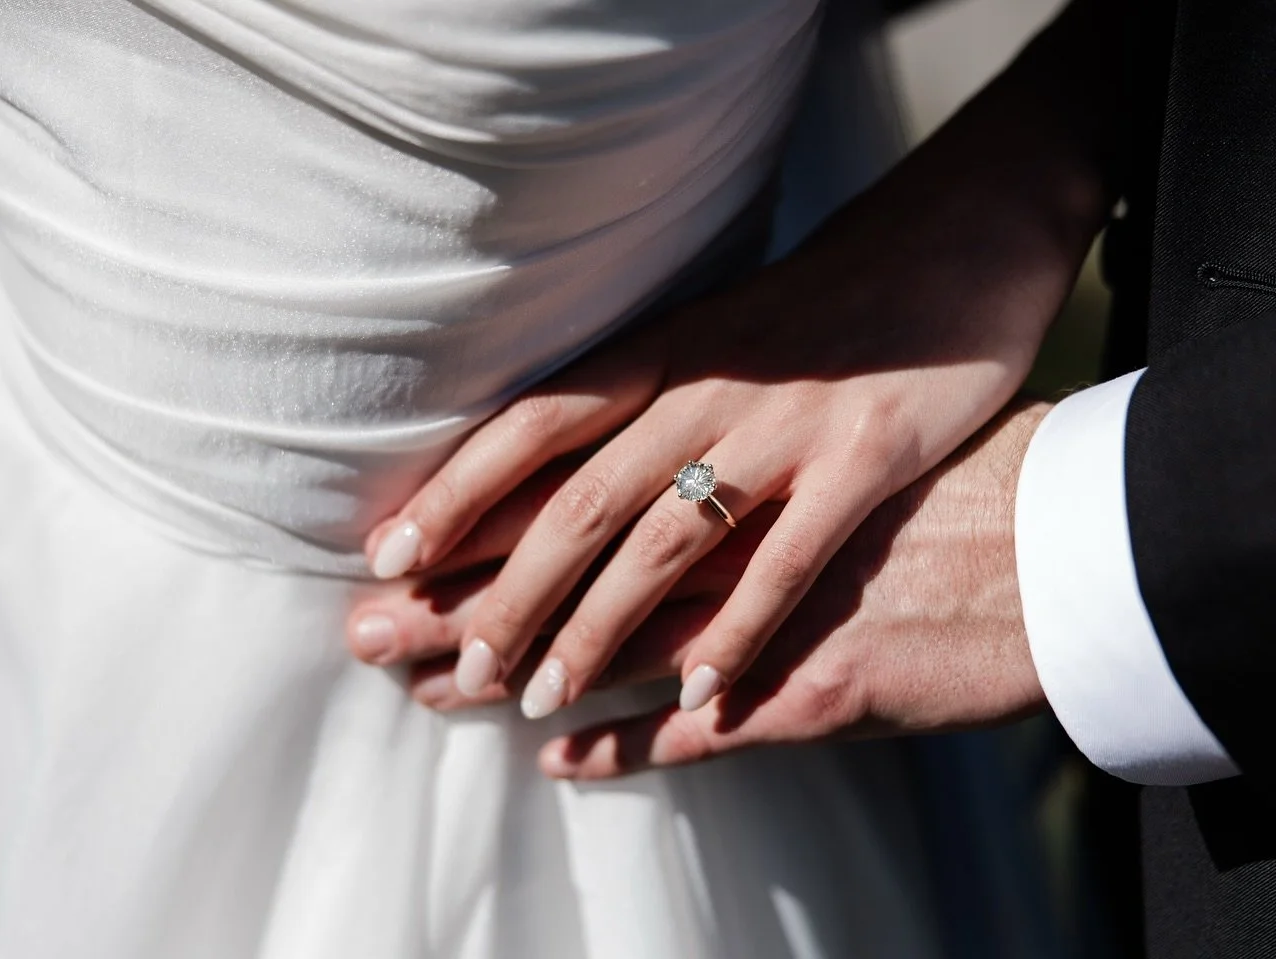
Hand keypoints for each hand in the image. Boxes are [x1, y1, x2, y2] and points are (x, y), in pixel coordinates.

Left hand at [362, 184, 1078, 720]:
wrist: (945, 253)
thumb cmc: (808, 315)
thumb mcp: (705, 337)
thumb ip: (628, 399)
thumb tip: (528, 467)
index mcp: (658, 354)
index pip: (530, 428)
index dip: (454, 494)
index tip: (384, 560)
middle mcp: (705, 388)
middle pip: (581, 500)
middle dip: (506, 590)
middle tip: (448, 667)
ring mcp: (784, 424)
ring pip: (667, 539)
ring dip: (597, 627)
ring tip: (539, 696)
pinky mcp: (865, 456)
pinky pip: (789, 560)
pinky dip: (737, 629)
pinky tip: (693, 691)